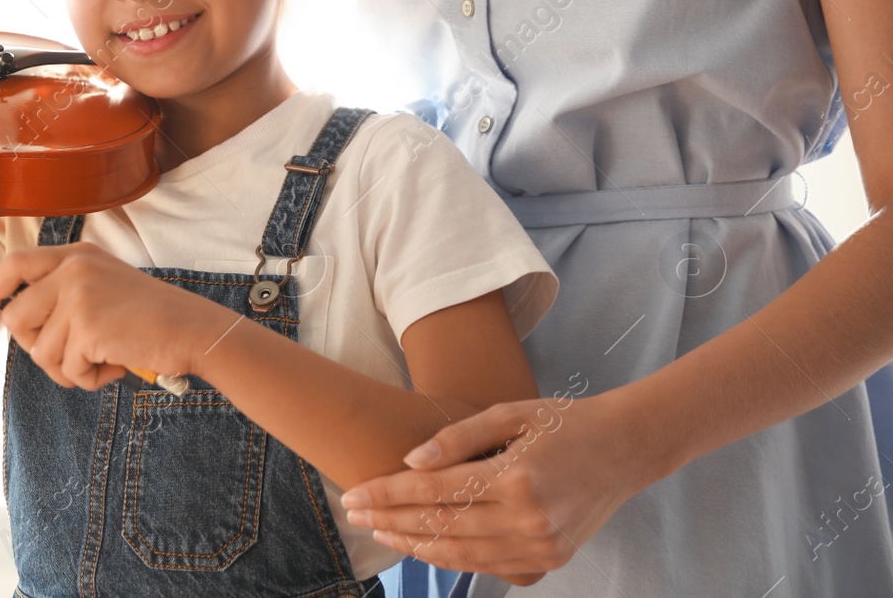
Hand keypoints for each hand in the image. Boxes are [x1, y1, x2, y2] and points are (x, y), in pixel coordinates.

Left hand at [0, 242, 221, 390]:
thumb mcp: (102, 286)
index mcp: (75, 254)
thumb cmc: (150, 318)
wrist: (192, 330)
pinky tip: (116, 365)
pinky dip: (89, 378)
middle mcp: (73, 268)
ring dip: (69, 368)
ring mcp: (79, 295)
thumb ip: (62, 292)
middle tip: (71, 355)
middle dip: (36, 347)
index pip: (14, 263)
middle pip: (15, 318)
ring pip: (40, 352)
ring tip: (103, 359)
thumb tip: (10, 317)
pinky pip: (67, 369)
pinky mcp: (87, 327)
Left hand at [340, 391, 657, 584]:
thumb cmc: (565, 422)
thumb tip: (409, 461)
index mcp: (516, 478)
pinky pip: (488, 566)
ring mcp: (541, 545)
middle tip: (354, 516)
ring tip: (381, 533)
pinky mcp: (550, 560)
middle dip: (391, 523)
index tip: (352, 496)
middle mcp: (528, 519)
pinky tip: (424, 546)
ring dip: (415, 546)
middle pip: (441, 528)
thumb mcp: (510, 413)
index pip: (433, 491)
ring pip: (461, 555)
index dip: (387, 496)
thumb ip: (457, 437)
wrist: (626, 449)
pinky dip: (451, 558)